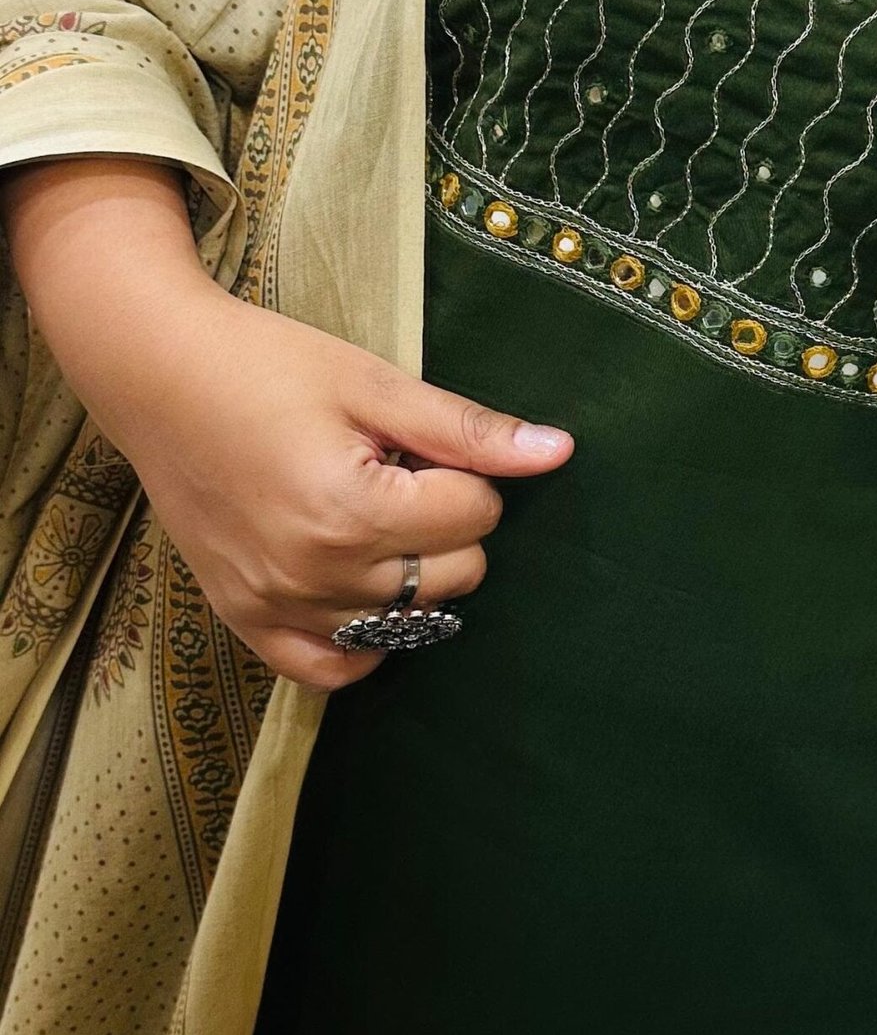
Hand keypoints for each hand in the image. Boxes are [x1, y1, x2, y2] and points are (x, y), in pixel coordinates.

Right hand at [107, 282, 572, 689]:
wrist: (158, 376)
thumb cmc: (267, 366)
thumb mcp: (374, 384)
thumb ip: (469, 429)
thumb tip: (560, 452)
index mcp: (351, 510)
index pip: (476, 516)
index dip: (463, 472)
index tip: (415, 444)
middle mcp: (314, 574)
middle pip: (454, 575)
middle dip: (444, 522)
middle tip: (389, 473)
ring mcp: (276, 606)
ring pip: (408, 622)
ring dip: (409, 572)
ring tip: (365, 514)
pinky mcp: (244, 620)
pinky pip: (332, 668)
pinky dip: (363, 637)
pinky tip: (359, 584)